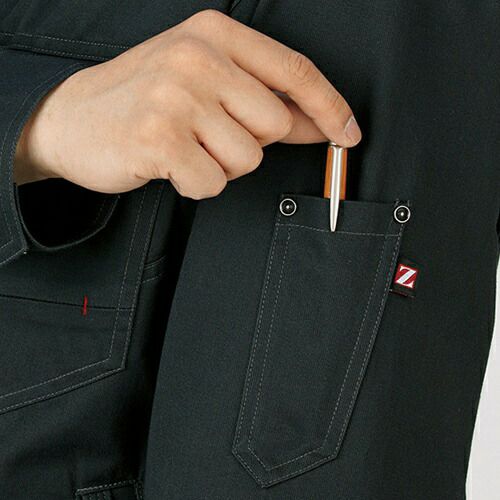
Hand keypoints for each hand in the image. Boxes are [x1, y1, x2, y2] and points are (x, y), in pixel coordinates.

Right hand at [14, 9, 361, 198]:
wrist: (73, 118)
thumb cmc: (144, 101)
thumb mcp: (206, 83)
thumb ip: (266, 100)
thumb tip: (322, 124)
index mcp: (214, 34)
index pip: (295, 71)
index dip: (330, 107)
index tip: (348, 134)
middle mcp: (197, 57)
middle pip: (275, 125)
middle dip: (250, 143)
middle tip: (208, 136)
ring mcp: (176, 96)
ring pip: (248, 159)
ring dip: (221, 166)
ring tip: (186, 147)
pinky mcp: (159, 138)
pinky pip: (213, 183)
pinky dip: (197, 185)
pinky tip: (171, 166)